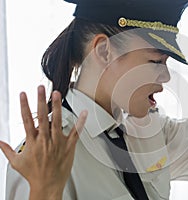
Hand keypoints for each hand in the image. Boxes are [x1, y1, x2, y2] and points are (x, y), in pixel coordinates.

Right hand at [0, 85, 86, 199]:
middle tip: (40, 88)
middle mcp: (45, 140)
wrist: (48, 185)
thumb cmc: (34, 174)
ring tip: (56, 94)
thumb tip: (0, 142)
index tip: (23, 94)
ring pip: (57, 121)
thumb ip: (7, 150)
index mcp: (32, 142)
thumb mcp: (16, 162)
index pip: (26, 120)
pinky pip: (76, 133)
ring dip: (57, 107)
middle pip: (42, 117)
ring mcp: (58, 142)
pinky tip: (83, 113)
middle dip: (40, 101)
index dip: (24, 105)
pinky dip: (80, 122)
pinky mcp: (69, 146)